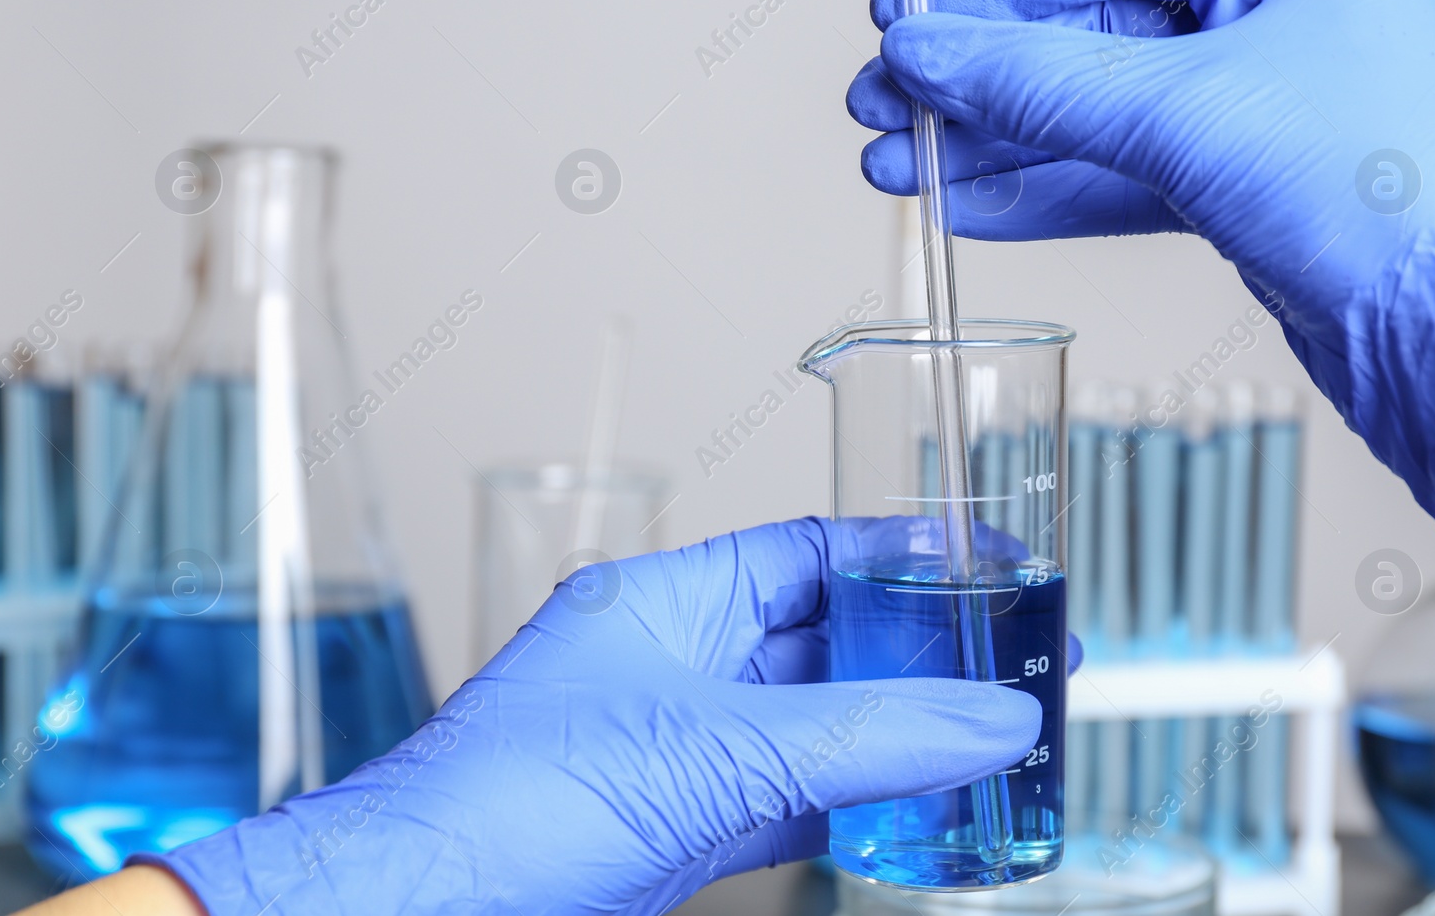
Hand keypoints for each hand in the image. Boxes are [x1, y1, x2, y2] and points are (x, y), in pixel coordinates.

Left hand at [133, 518, 1066, 914]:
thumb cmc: (503, 800)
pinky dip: (854, 808)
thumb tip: (988, 719)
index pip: (810, 553)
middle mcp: (679, 664)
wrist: (424, 909)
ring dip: (895, 741)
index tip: (987, 563)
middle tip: (1010, 666)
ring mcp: (682, 746)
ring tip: (988, 741)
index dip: (901, 554)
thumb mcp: (712, 752)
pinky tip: (913, 816)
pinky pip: (793, 800)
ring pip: (817, 729)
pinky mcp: (682, 823)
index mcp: (672, 603)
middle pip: (827, 642)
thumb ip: (862, 739)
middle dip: (917, 656)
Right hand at [847, 0, 1434, 622]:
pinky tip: (967, 201)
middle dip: (979, 73)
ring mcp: (1253, 114)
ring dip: (991, 142)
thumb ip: (1042, 82)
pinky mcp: (1235, 194)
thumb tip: (930, 53)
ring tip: (900, 160)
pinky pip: (1114, 178)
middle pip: (1087, 32)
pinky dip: (1038, 193)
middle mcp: (1274, 25)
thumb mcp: (1189, 116)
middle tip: (887, 97)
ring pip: (1090, 115)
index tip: (910, 6)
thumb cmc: (1389, 204)